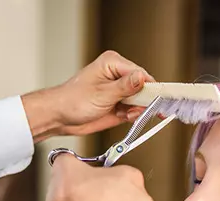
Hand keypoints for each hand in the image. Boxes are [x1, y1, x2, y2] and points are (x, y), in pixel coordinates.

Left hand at [21, 51, 154, 141]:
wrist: (60, 117)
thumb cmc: (72, 101)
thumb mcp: (102, 94)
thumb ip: (125, 87)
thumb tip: (142, 78)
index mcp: (113, 63)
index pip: (141, 73)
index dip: (151, 87)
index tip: (159, 99)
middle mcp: (117, 75)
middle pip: (143, 87)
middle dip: (144, 101)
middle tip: (141, 110)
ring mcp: (118, 90)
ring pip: (140, 100)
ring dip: (137, 110)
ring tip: (126, 114)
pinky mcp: (118, 104)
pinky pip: (134, 110)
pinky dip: (131, 116)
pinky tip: (123, 117)